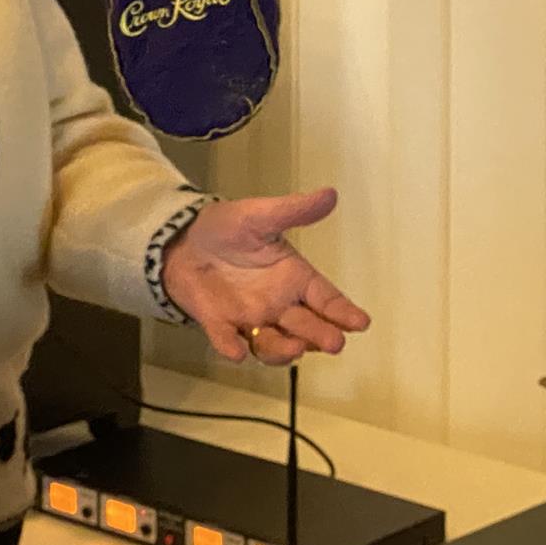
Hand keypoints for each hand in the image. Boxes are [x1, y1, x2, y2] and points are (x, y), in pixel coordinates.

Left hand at [161, 187, 370, 364]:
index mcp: (293, 277)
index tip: (361, 323)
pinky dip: (233, 347)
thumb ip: (293, 211)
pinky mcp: (220, 325)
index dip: (343, 311)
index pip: (325, 298)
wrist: (184, 242)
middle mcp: (278, 303)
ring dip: (284, 349)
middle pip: (307, 326)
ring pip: (274, 344)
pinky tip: (237, 350)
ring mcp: (250, 318)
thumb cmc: (227, 228)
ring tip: (295, 348)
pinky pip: (229, 341)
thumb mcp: (261, 215)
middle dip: (322, 335)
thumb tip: (329, 195)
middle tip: (334, 342)